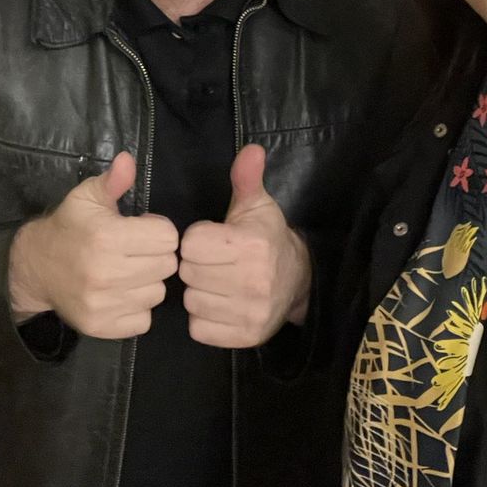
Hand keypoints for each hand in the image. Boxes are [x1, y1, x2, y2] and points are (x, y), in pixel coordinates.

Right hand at [8, 152, 178, 339]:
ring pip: (157, 294)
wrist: (35, 268)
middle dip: (155, 255)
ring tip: (126, 272)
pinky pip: (144, 320)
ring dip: (147, 282)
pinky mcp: (102, 327)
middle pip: (167, 266)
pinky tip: (120, 294)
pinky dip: (137, 308)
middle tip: (135, 251)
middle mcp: (106, 273)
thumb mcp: (86, 197)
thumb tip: (128, 159)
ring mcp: (104, 304)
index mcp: (107, 237)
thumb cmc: (69, 228)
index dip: (157, 230)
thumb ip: (113, 181)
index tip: (141, 229)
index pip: (167, 238)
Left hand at [179, 144, 311, 347]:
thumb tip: (251, 149)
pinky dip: (203, 318)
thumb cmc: (266, 237)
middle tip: (213, 263)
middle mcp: (253, 281)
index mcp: (251, 245)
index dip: (197, 240)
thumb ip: (247, 178)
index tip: (212, 240)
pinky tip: (219, 303)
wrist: (298, 281)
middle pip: (189, 273)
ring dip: (198, 292)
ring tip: (216, 283)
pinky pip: (199, 329)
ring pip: (191, 302)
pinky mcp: (244, 337)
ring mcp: (250, 312)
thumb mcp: (257, 205)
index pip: (192, 244)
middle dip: (196, 266)